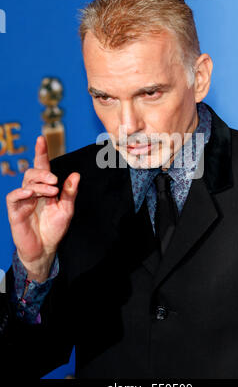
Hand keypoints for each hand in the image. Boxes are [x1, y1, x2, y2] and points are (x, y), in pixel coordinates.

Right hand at [6, 135, 79, 281]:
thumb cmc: (54, 228)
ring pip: (26, 182)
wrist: (45, 248)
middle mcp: (33, 191)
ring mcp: (23, 200)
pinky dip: (21, 192)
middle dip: (44, 173)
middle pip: (33, 172)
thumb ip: (70, 192)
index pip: (42, 166)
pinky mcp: (15, 211)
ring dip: (39, 184)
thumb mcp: (67, 209)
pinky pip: (13, 197)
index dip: (41, 152)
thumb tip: (76, 174)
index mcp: (45, 188)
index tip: (41, 138)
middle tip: (55, 181)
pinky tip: (29, 193)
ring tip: (51, 191)